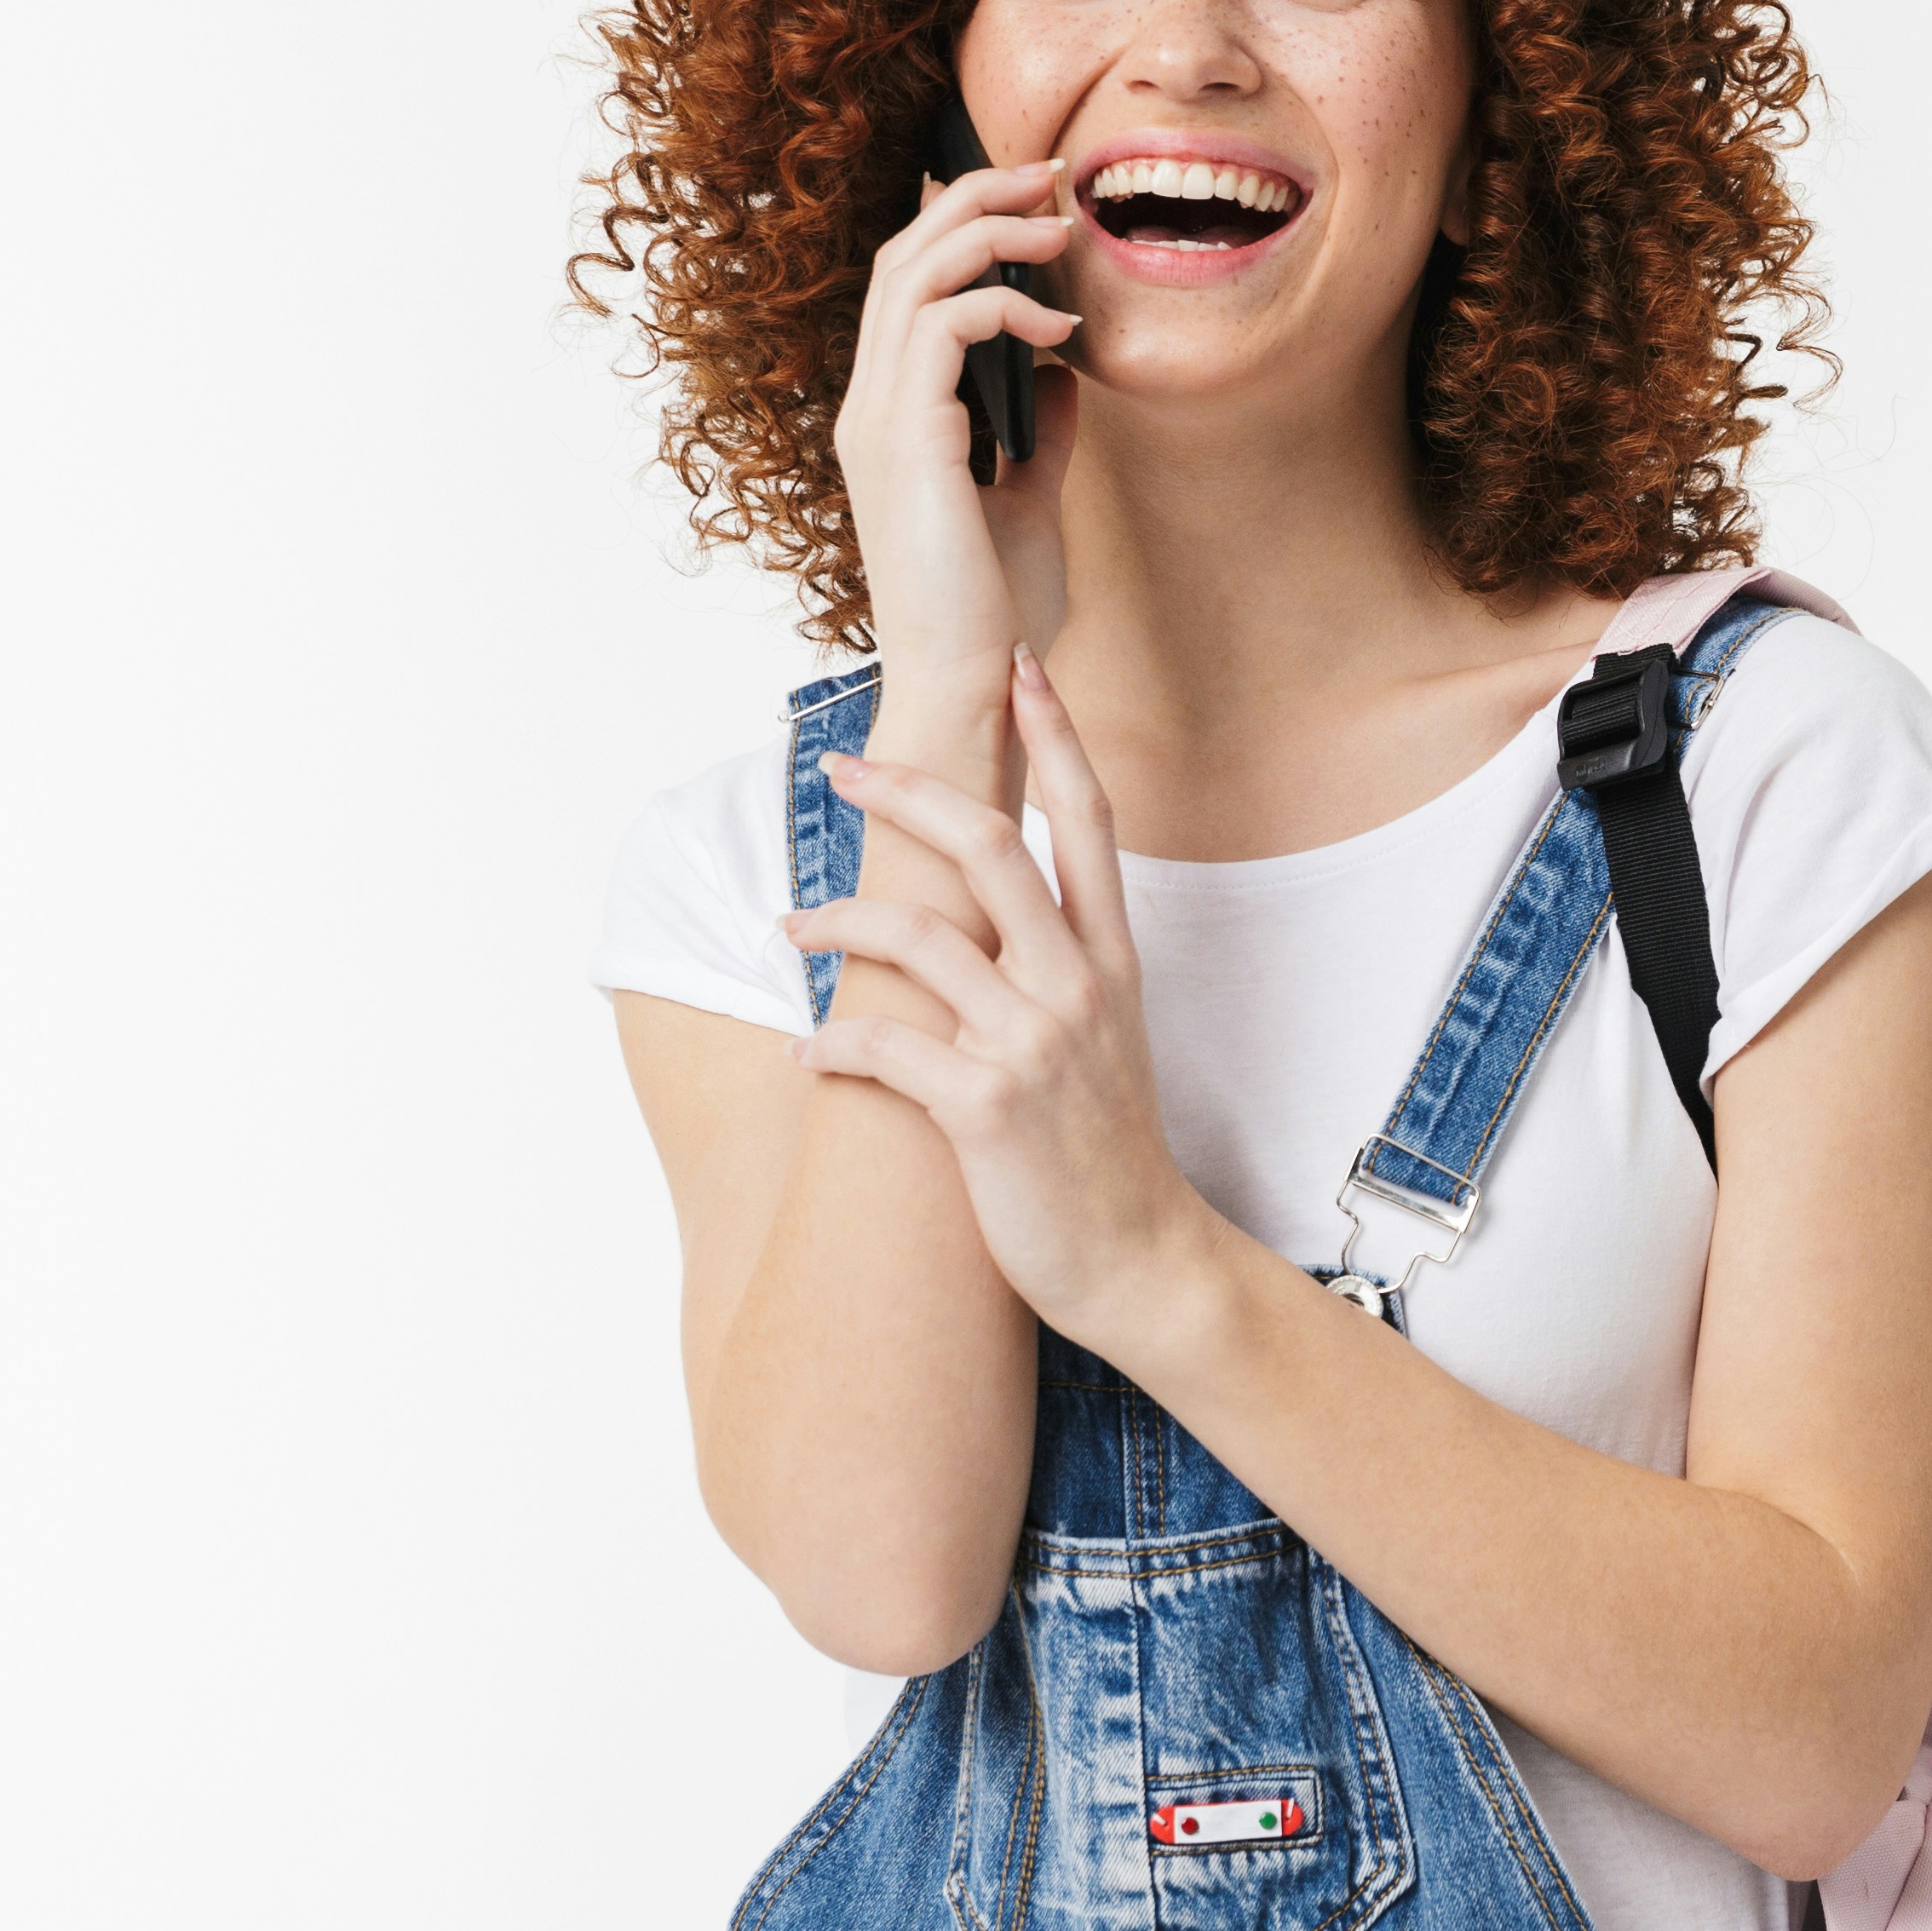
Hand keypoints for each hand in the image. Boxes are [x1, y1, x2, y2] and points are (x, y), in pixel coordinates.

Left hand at [786, 650, 1216, 1344]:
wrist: (1141, 1261)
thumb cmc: (1108, 1155)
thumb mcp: (1107, 1040)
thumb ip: (1060, 970)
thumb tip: (986, 921)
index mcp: (1113, 960)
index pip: (1090, 819)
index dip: (1055, 736)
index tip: (1020, 669)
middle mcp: (1078, 986)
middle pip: (991, 843)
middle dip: (909, 791)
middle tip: (843, 765)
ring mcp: (1033, 1043)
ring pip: (918, 937)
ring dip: (836, 925)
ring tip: (789, 932)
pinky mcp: (985, 1107)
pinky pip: (882, 1048)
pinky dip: (830, 1046)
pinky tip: (805, 1055)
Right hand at [841, 150, 1084, 686]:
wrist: (968, 684)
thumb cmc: (992, 613)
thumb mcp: (1027, 502)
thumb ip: (1038, 434)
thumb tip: (1059, 373)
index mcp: (891, 418)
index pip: (909, 287)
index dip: (966, 227)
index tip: (1038, 207)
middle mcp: (871, 407)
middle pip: (904, 254)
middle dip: (977, 196)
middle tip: (1050, 173)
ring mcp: (881, 420)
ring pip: (916, 271)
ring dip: (994, 231)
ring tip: (1061, 226)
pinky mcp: (911, 438)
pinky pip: (946, 324)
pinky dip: (1007, 304)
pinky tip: (1061, 331)